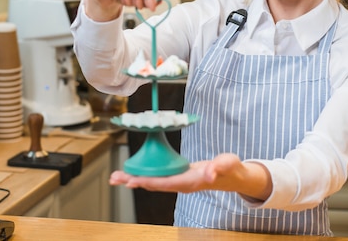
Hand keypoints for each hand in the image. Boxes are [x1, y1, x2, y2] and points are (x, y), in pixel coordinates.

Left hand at [109, 153, 271, 199]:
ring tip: (115, 178)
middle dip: (134, 181)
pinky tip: (131, 173)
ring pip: (152, 182)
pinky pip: (156, 177)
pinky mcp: (176, 177)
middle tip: (114, 178)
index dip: (148, 181)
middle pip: (153, 185)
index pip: (165, 183)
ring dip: (134, 179)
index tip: (133, 180)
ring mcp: (178, 182)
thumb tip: (210, 172)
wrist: (233, 176)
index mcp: (190, 181)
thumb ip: (220, 167)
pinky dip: (142, 175)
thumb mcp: (228, 164)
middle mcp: (181, 185)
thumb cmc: (230, 169)